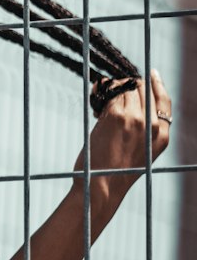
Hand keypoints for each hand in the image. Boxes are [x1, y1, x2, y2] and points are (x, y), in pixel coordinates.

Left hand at [71, 69, 171, 215]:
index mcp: (162, 136)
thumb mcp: (143, 152)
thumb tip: (133, 101)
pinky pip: (111, 94)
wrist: (102, 185)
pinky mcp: (115, 117)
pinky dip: (102, 91)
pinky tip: (96, 97)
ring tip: (102, 97)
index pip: (164, 100)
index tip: (151, 74)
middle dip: (128, 85)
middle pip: (143, 88)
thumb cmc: (117, 171)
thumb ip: (146, 129)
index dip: (156, 84)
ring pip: (125, 88)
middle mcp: (152, 125)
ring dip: (113, 87)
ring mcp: (134, 119)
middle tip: (114, 91)